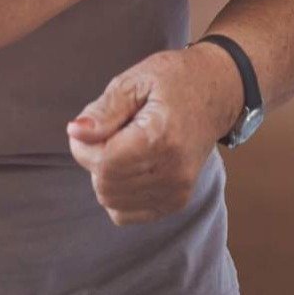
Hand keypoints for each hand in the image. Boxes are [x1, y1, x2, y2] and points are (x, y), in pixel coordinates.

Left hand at [67, 45, 243, 225]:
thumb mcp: (136, 80)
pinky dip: (118, 193)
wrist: (218, 92)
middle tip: (109, 131)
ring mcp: (177, 190)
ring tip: (124, 145)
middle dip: (94, 158)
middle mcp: (173, 171)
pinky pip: (125, 214)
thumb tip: (75, 132)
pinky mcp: (176, 201)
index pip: (103, 162)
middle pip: (105, 184)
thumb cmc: (175, 80)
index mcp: (161, 137)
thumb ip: (104, 109)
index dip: (83, 145)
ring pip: (111, 201)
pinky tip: (130, 166)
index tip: (90, 125)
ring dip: (106, 175)